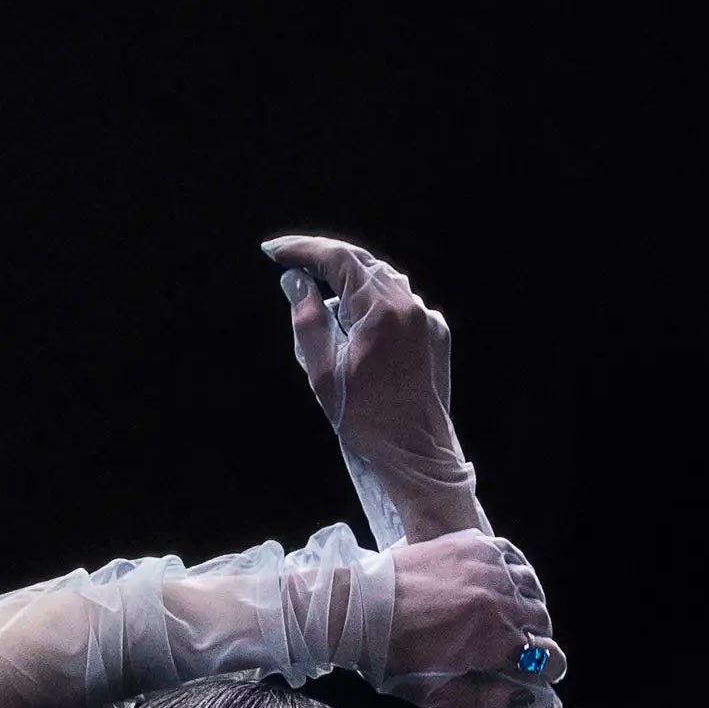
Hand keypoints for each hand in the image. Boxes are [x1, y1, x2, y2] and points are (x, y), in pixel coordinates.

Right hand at [262, 233, 479, 531]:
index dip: (303, 250)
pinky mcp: (436, 336)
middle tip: (292, 270)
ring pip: (383, 284)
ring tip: (323, 306)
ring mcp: (427, 319)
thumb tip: (296, 282)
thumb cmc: (366, 422)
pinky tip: (358, 329)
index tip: (273, 252)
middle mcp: (410, 305)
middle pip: (362, 265)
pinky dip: (374, 307)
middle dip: (325, 264)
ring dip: (350, 287)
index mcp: (382, 309)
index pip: (338, 258)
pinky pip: (400, 307)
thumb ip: (306, 320)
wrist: (417, 458)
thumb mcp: (323, 373)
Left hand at [383, 530, 564, 707]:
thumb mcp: (435, 694)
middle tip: (525, 646)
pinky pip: (513, 557)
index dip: (549, 667)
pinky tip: (506, 583)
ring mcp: (488, 569)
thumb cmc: (393, 657)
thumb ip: (483, 698)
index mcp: (493, 642)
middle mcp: (499, 601)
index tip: (546, 672)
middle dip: (538, 637)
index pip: (545, 655)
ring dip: (529, 604)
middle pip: (541, 620)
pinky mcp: (475, 546)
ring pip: (532, 587)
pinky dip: (516, 572)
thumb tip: (521, 698)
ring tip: (516, 615)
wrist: (361, 608)